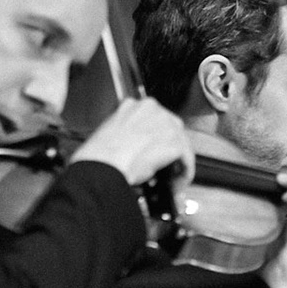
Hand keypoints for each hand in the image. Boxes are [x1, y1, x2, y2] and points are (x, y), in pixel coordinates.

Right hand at [70, 97, 194, 187]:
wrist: (102, 166)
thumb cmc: (99, 155)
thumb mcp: (111, 131)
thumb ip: (130, 132)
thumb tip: (139, 145)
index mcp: (135, 105)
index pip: (156, 119)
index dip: (158, 138)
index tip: (155, 150)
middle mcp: (153, 109)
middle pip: (173, 130)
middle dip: (171, 149)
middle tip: (166, 166)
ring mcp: (165, 125)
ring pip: (182, 144)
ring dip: (179, 162)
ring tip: (172, 177)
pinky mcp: (173, 143)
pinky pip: (187, 159)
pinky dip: (184, 173)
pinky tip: (177, 182)